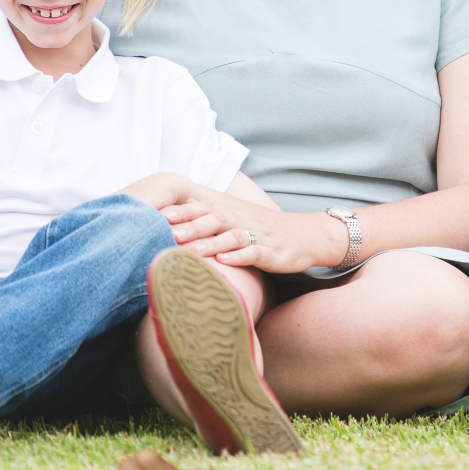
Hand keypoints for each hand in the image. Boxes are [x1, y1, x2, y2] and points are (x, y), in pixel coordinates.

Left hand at [159, 185, 343, 273]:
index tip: (158, 215)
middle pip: (215, 219)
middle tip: (167, 232)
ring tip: (190, 250)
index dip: (183, 210)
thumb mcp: (243, 221)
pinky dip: (239, 257)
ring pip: (232, 236)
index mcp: (236, 214)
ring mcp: (259, 237)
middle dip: (190, 225)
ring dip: (211, 242)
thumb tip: (188, 208)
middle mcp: (245, 221)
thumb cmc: (271, 232)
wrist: (310, 235)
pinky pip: (255, 253)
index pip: (206, 207)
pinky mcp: (273, 252)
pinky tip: (225, 262)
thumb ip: (216, 216)